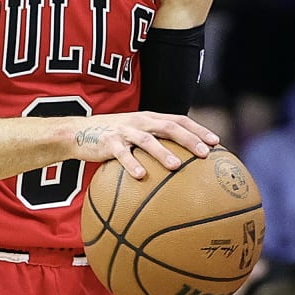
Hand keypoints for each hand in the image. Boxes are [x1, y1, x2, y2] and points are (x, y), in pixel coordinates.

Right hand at [68, 113, 219, 180]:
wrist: (77, 132)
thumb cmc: (112, 137)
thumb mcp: (135, 134)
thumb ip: (154, 142)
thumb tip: (181, 164)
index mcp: (149, 118)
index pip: (179, 120)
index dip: (198, 130)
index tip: (216, 142)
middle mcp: (140, 121)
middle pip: (169, 127)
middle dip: (189, 140)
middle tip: (204, 154)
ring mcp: (124, 131)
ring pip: (147, 140)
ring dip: (163, 153)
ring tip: (176, 166)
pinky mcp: (108, 142)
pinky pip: (122, 154)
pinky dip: (132, 165)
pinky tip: (141, 176)